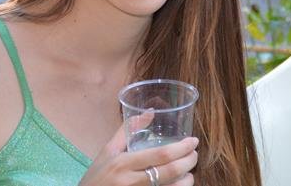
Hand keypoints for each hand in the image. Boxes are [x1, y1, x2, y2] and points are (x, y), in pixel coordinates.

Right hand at [79, 125, 198, 185]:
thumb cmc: (96, 177)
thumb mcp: (107, 152)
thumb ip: (127, 130)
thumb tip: (151, 111)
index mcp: (123, 163)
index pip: (160, 155)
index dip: (182, 148)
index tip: (193, 141)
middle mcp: (131, 182)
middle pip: (170, 171)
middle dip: (189, 161)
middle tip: (195, 154)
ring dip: (186, 180)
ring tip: (189, 172)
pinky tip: (179, 184)